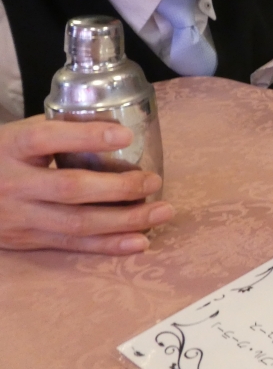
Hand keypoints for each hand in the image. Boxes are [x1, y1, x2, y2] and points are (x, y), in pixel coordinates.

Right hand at [0, 116, 173, 253]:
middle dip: (118, 187)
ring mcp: (20, 216)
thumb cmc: (2, 156)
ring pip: (77, 223)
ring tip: (161, 212)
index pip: (47, 139)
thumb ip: (59, 129)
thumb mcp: (18, 134)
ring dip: (125, 220)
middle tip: (153, 181)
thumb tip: (117, 123)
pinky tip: (140, 241)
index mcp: (12, 147)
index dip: (87, 137)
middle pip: (69, 188)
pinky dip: (109, 245)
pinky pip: (72, 245)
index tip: (125, 135)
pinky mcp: (27, 240)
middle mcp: (14, 184)